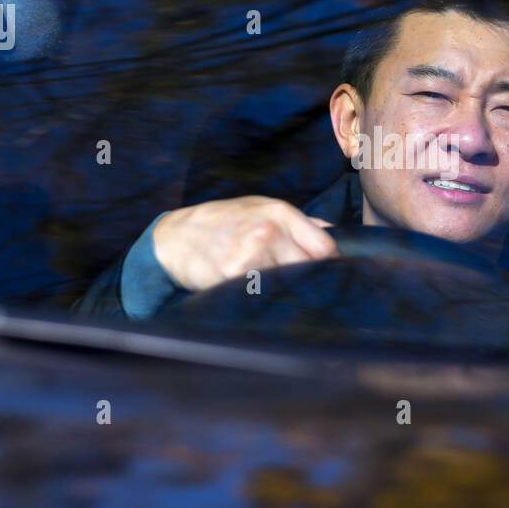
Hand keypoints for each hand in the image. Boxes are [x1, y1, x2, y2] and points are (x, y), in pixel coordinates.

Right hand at [150, 195, 336, 292]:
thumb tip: (333, 236)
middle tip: (301, 288)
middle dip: (308, 280)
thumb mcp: (259, 208)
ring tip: (272, 288)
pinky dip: (265, 299)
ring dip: (286, 292)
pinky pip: (265, 296)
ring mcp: (252, 255)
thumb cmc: (220, 222)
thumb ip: (298, 222)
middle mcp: (269, 232)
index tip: (327, 275)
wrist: (175, 238)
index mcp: (280, 213)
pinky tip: (255, 294)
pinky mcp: (235, 278)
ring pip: (290, 285)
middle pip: (310, 268)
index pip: (325, 247)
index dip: (330, 265)